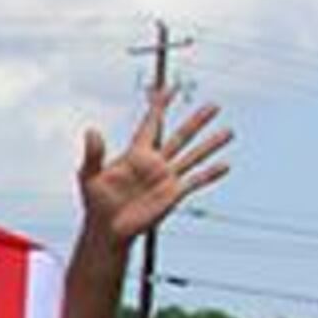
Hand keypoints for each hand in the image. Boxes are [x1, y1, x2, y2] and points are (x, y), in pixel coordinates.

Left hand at [78, 86, 232, 245]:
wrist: (107, 229)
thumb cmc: (95, 201)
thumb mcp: (89, 176)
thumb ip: (94, 154)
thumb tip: (91, 130)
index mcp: (136, 154)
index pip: (151, 123)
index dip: (160, 106)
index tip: (171, 88)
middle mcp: (155, 162)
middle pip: (180, 136)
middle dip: (196, 121)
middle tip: (214, 105)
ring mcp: (166, 178)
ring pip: (193, 155)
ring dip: (210, 144)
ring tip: (229, 131)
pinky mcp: (173, 194)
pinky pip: (196, 181)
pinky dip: (210, 174)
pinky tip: (226, 165)